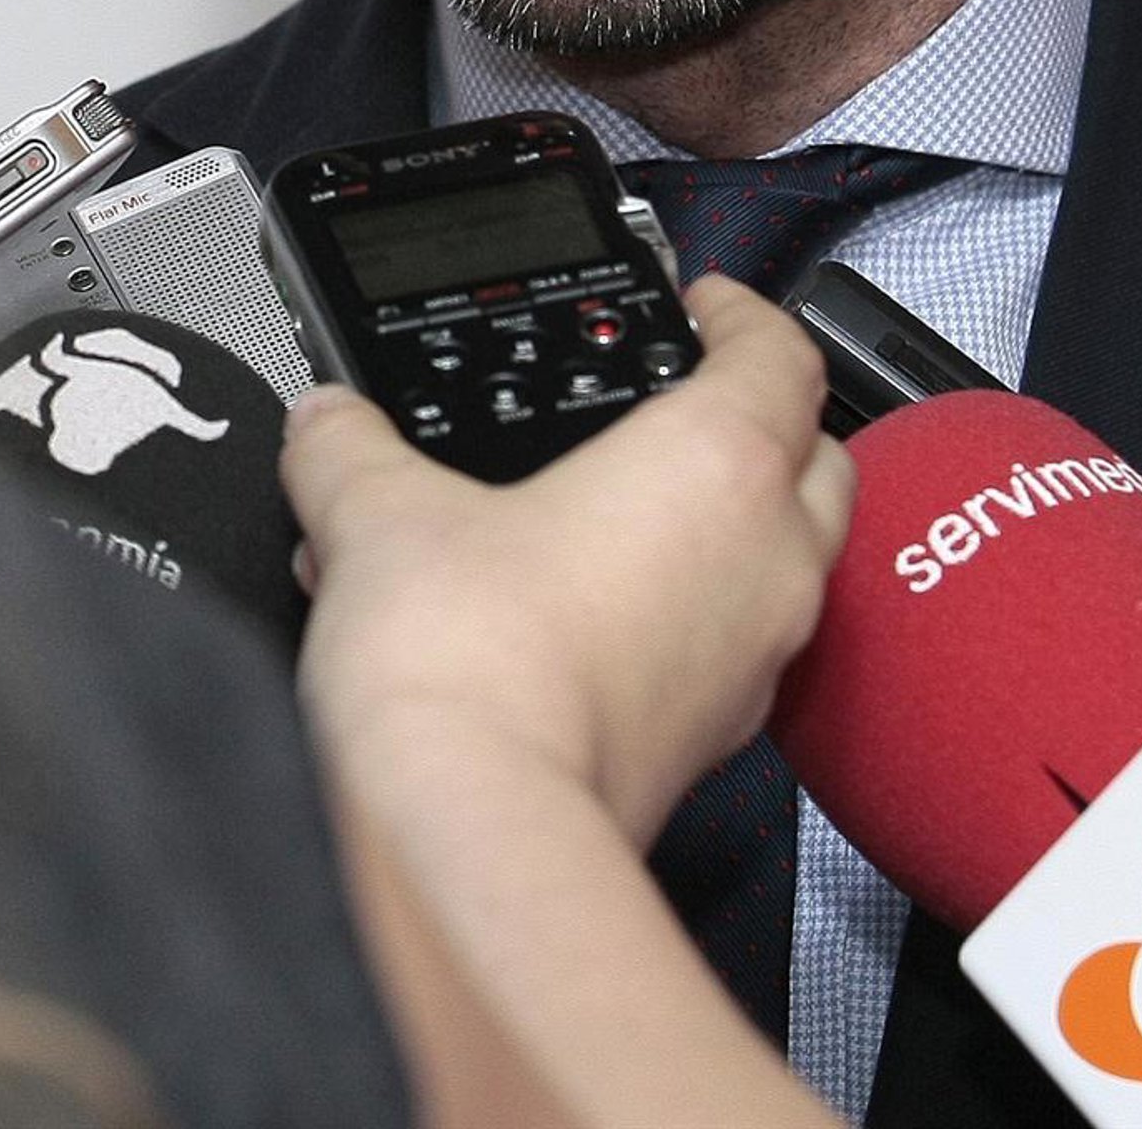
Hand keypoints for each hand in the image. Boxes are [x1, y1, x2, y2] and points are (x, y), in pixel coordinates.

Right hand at [281, 276, 854, 846]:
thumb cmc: (470, 669)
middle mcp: (765, 558)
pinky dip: (683, 623)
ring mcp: (751, 660)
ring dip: (725, 533)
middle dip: (759, 424)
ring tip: (618, 518)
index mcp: (720, 462)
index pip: (781, 351)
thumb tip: (327, 426)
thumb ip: (351, 450)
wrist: (469, 838)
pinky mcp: (711, 743)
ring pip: (781, 563)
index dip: (742, 313)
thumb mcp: (380, 513)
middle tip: (683, 404)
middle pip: (814, 458)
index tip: (705, 302)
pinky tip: (586, 623)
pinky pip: (726, 652)